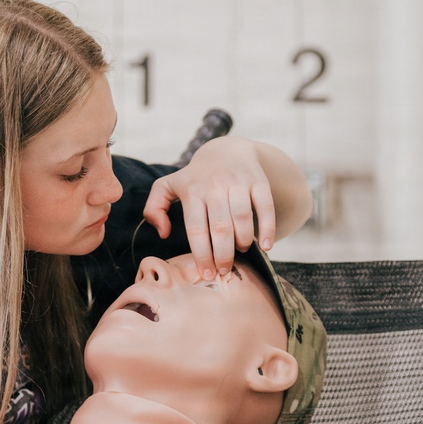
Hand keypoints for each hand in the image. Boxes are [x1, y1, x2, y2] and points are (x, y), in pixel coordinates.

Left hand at [144, 137, 276, 280]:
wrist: (226, 150)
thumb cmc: (195, 177)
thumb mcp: (167, 186)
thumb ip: (154, 209)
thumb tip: (163, 233)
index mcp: (192, 191)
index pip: (196, 229)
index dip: (202, 255)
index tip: (206, 273)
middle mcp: (215, 186)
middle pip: (221, 228)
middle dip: (223, 255)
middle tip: (224, 270)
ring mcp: (238, 183)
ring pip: (242, 218)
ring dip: (243, 242)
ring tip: (241, 251)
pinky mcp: (258, 181)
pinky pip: (265, 207)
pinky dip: (268, 228)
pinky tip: (266, 246)